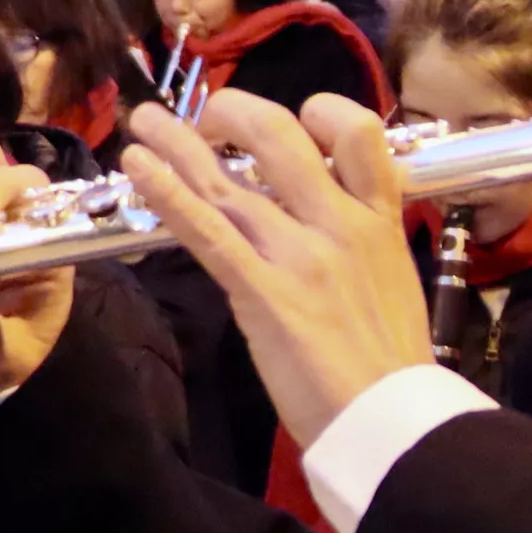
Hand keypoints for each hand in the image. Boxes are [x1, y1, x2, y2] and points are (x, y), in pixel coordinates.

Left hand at [122, 89, 436, 447]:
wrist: (392, 420)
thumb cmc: (392, 361)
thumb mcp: (393, 278)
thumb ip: (360, 240)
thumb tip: (325, 220)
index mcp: (379, 218)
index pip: (357, 130)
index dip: (321, 112)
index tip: (295, 120)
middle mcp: (339, 222)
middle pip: (280, 135)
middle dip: (234, 112)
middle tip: (209, 120)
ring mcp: (298, 254)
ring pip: (229, 178)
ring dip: (177, 142)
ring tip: (145, 120)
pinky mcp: (262, 291)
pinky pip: (208, 230)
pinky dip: (167, 193)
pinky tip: (137, 168)